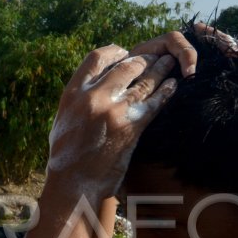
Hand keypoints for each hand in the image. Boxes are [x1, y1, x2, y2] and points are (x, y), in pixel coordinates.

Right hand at [46, 46, 178, 199]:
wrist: (74, 184)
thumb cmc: (65, 157)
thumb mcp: (63, 120)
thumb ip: (78, 100)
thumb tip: (89, 88)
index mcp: (73, 93)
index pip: (96, 58)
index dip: (113, 52)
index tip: (124, 53)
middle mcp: (93, 97)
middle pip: (125, 66)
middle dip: (143, 60)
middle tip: (154, 58)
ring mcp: (113, 111)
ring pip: (143, 82)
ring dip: (159, 71)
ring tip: (170, 64)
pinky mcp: (131, 127)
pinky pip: (154, 103)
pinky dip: (165, 93)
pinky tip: (174, 86)